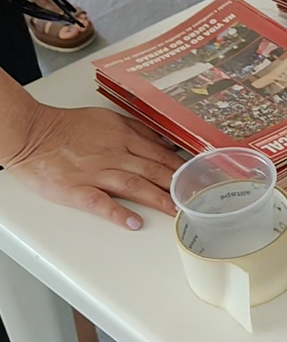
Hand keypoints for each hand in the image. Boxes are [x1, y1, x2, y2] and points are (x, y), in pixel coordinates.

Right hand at [1, 106, 183, 229]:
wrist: (31, 132)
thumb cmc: (67, 126)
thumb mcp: (107, 119)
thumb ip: (136, 130)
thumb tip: (162, 141)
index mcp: (123, 137)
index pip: (161, 155)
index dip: (183, 169)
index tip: (200, 180)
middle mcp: (114, 155)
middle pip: (154, 171)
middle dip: (179, 186)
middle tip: (199, 199)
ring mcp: (95, 173)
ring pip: (134, 185)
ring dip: (158, 199)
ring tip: (177, 212)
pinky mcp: (76, 189)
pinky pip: (100, 202)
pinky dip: (117, 213)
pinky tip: (133, 222)